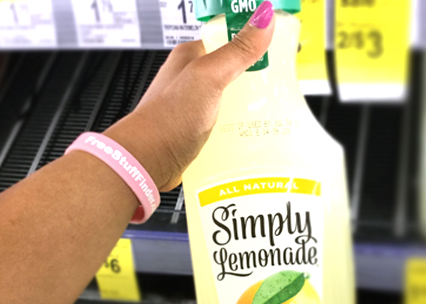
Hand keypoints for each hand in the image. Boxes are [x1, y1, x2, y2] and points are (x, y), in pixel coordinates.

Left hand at [104, 1, 274, 191]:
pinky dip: (240, 124)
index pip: (227, 36)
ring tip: (270, 107)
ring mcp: (196, 104)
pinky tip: (251, 130)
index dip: (251, 38)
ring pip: (232, 96)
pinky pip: (227, 121)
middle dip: (256, 75)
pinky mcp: (200, 129)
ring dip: (250, 102)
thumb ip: (237, 51)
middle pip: (234, 68)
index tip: (274, 44)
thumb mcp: (208, 77)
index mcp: (191, 57)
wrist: (147, 161)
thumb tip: (263, 18)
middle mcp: (193, 79)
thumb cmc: (166, 119)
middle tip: (278, 81)